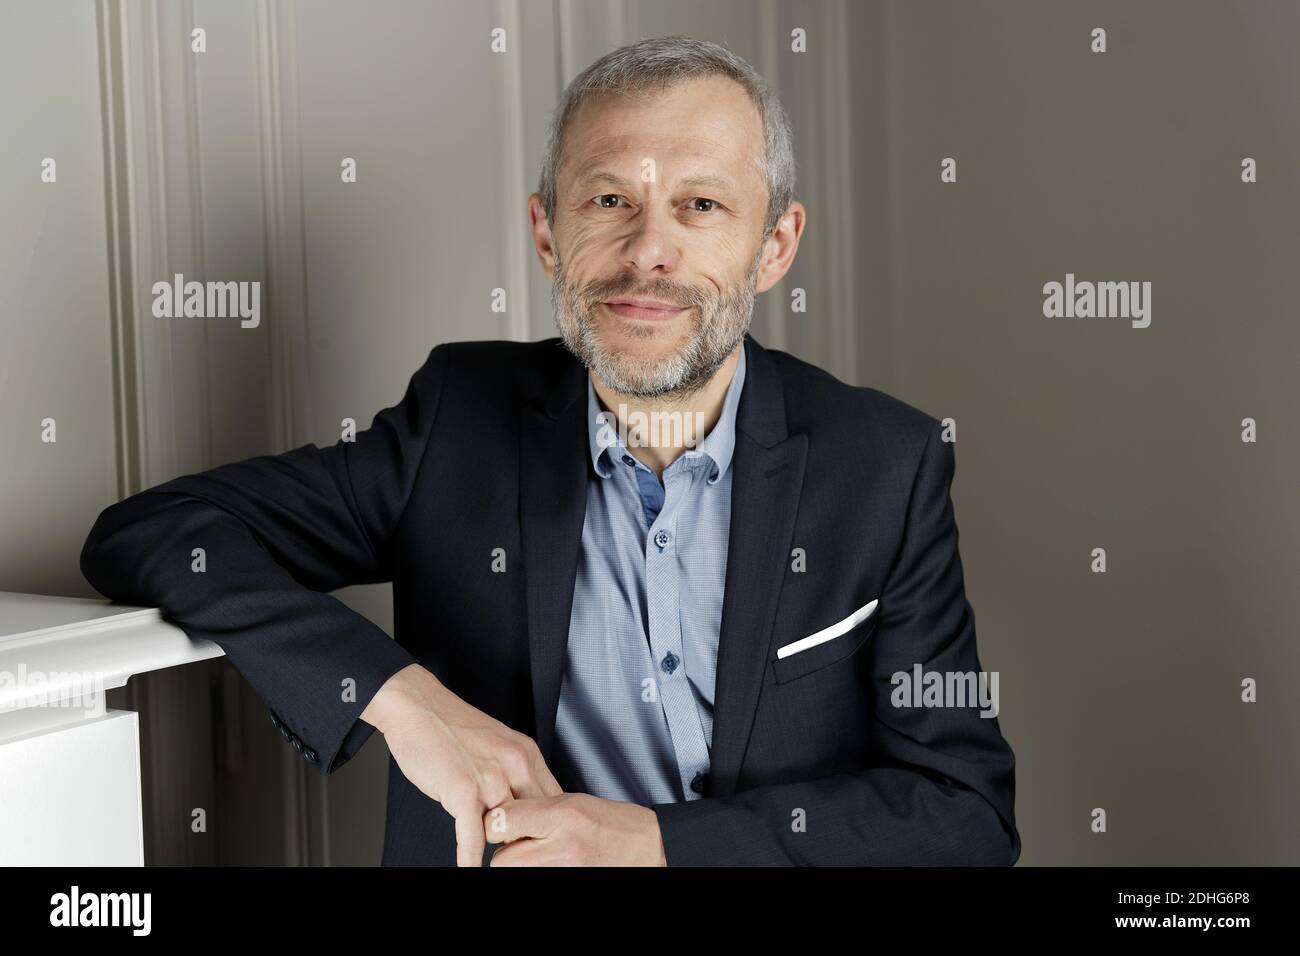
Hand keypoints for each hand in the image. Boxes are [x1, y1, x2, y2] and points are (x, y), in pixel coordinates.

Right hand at [361, 664, 561, 866]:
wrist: (417, 705)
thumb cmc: (451, 726)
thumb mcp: (497, 743)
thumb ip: (512, 772)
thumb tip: (521, 802)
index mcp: (526, 754)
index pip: (553, 800)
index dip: (549, 825)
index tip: (547, 840)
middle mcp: (515, 765)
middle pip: (537, 818)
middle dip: (531, 839)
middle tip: (526, 857)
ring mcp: (491, 779)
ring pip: (509, 829)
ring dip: (503, 848)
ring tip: (502, 862)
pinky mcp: (464, 792)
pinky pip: (474, 838)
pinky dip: (472, 859)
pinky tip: (471, 869)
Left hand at [483, 793, 667, 865]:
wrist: (649, 848)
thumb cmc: (614, 822)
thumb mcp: (575, 802)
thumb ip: (537, 809)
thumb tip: (503, 818)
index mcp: (563, 815)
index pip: (501, 822)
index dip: (497, 822)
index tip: (503, 823)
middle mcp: (562, 846)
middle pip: (501, 859)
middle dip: (506, 851)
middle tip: (523, 843)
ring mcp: (566, 870)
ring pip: (514, 873)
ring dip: (519, 864)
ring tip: (539, 853)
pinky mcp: (567, 882)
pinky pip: (533, 880)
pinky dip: (534, 871)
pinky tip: (551, 863)